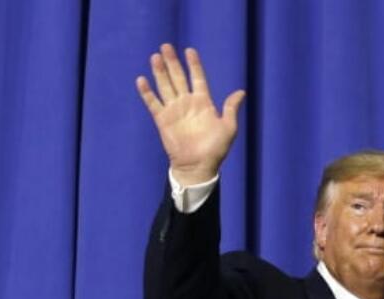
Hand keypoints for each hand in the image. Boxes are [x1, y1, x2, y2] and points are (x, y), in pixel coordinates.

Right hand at [135, 44, 245, 184]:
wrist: (198, 166)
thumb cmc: (215, 150)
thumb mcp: (228, 128)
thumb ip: (231, 108)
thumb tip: (241, 92)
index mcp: (203, 102)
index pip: (197, 78)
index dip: (194, 64)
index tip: (190, 50)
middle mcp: (187, 103)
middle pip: (178, 77)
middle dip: (172, 62)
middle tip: (166, 46)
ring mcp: (174, 111)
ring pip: (165, 86)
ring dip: (160, 71)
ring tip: (155, 57)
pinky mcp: (162, 120)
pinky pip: (153, 103)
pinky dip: (147, 92)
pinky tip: (141, 80)